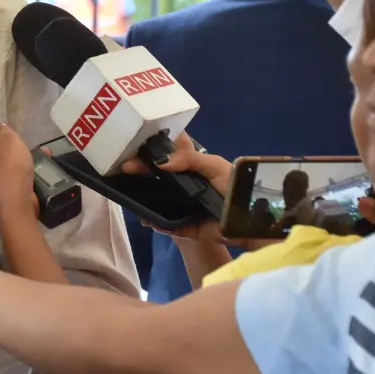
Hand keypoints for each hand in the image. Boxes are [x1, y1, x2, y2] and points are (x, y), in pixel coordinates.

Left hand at [0, 123, 37, 218]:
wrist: (14, 203)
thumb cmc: (8, 166)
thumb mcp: (9, 140)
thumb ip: (5, 132)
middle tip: (11, 148)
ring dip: (12, 165)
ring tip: (32, 158)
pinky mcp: (1, 198)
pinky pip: (10, 183)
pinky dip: (20, 178)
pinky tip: (37, 174)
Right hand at [119, 132, 233, 242]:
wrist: (251, 221)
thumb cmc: (236, 187)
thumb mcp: (214, 165)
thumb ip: (189, 159)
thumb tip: (160, 161)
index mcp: (192, 168)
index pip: (166, 157)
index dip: (150, 151)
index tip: (133, 147)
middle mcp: (184, 186)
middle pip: (156, 178)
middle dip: (139, 172)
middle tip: (123, 168)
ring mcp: (182, 207)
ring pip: (156, 200)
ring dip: (141, 196)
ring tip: (124, 190)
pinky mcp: (185, 227)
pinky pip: (165, 224)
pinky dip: (153, 221)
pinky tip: (142, 216)